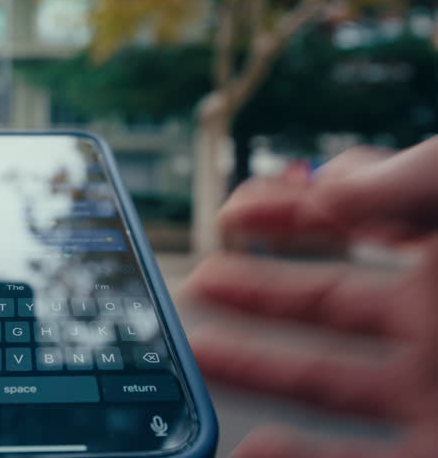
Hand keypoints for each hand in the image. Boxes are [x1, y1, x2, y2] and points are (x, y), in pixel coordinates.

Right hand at [185, 138, 437, 457]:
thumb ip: (409, 181)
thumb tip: (328, 185)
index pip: (356, 221)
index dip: (289, 213)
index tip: (233, 211)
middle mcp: (437, 321)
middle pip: (325, 303)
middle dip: (254, 290)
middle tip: (198, 283)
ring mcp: (434, 391)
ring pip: (327, 383)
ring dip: (256, 370)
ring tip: (198, 356)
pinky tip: (249, 451)